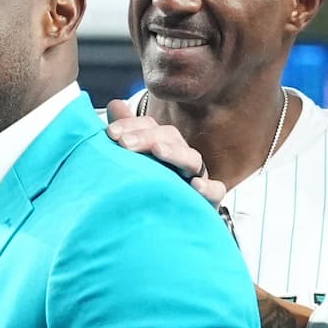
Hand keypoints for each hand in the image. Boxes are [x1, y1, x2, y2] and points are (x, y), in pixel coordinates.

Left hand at [102, 106, 218, 199]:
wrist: (167, 223)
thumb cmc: (149, 187)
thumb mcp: (134, 161)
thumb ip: (125, 134)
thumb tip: (114, 104)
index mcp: (162, 145)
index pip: (149, 126)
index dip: (131, 125)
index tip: (111, 133)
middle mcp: (180, 157)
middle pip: (169, 137)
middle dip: (146, 137)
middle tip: (124, 143)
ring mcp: (196, 176)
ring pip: (191, 158)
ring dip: (174, 152)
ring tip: (157, 150)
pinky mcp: (207, 200)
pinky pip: (216, 190)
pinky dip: (208, 187)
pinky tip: (195, 185)